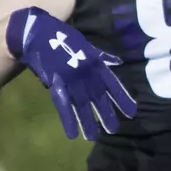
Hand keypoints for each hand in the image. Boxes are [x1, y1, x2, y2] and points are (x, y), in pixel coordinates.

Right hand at [6, 7, 136, 140]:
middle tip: (114, 130)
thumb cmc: (63, 37)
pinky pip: (63, 105)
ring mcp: (70, 79)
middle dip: (106, 114)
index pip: (112, 84)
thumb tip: (117, 63)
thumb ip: (102, 57)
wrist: (38, 33)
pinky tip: (73, 133)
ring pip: (82, 104)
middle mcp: (86, 72)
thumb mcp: (87, 45)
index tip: (131, 112)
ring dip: (88, 121)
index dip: (122, 98)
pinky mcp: (54, 84)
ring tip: (94, 136)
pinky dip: (68, 119)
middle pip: (98, 97)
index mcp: (95, 63)